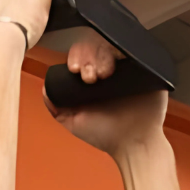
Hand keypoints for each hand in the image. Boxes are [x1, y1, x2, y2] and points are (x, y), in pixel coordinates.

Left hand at [49, 33, 168, 152]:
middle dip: (87, 57)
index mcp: (91, 77)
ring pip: (110, 45)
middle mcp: (108, 69)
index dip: (76, 58)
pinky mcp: (143, 66)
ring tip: (103, 74)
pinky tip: (115, 66)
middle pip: (94, 47)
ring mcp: (126, 67)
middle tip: (89, 76)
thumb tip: (46, 88)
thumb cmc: (107, 136)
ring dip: (101, 56)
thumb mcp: (74, 122)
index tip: (74, 70)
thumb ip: (57, 107)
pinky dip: (121, 50)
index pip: (81, 55)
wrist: (134, 144)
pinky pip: (131, 48)